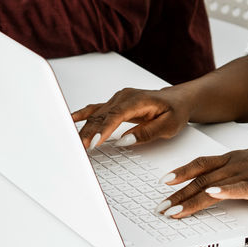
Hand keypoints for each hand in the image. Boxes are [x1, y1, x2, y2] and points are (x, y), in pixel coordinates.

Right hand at [72, 86, 192, 149]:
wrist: (177, 100)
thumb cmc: (174, 111)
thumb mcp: (169, 125)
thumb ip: (147, 132)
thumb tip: (125, 141)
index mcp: (137, 100)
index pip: (116, 115)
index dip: (104, 129)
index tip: (95, 142)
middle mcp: (124, 97)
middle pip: (102, 116)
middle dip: (89, 132)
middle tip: (80, 149)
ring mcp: (118, 99)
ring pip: (97, 114)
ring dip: (84, 128)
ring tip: (74, 143)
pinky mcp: (115, 104)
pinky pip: (96, 110)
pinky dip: (82, 115)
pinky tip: (70, 120)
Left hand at [155, 147, 247, 219]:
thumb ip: (234, 176)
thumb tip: (215, 189)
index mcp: (233, 159)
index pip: (200, 165)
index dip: (180, 173)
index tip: (164, 183)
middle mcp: (237, 164)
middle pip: (201, 178)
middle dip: (178, 194)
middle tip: (161, 207)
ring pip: (214, 185)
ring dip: (191, 199)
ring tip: (174, 210)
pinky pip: (241, 188)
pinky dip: (225, 191)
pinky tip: (212, 195)